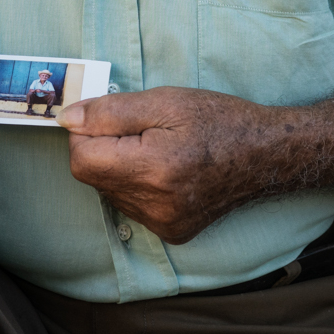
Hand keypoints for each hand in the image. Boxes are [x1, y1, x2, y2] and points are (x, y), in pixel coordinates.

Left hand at [58, 86, 273, 243]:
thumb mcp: (165, 101)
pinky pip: (132, 206)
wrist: (266, 155)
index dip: (86, 133)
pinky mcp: (172, 232)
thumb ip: (110, 111)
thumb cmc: (219, 120)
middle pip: (93, 176)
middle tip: (140, 129)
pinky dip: (138, 186)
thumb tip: (66, 119)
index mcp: (152, 169)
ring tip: (158, 149)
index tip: (109, 117)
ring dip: (120, 168)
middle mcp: (155, 205)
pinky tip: (167, 171)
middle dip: (104, 149)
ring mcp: (163, 224)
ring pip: (110, 192)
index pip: (81, 159)